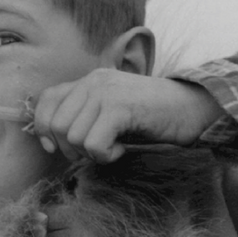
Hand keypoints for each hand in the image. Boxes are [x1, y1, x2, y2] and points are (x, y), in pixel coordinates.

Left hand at [31, 71, 220, 164]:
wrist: (194, 109)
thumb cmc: (152, 118)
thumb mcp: (111, 112)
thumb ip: (83, 117)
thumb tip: (51, 141)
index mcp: (89, 80)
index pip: (46, 100)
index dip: (43, 128)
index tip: (54, 148)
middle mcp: (94, 81)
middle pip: (56, 125)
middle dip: (71, 149)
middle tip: (96, 151)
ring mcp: (106, 92)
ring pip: (73, 137)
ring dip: (91, 153)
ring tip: (114, 147)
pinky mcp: (120, 107)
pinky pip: (93, 144)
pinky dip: (104, 156)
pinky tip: (120, 150)